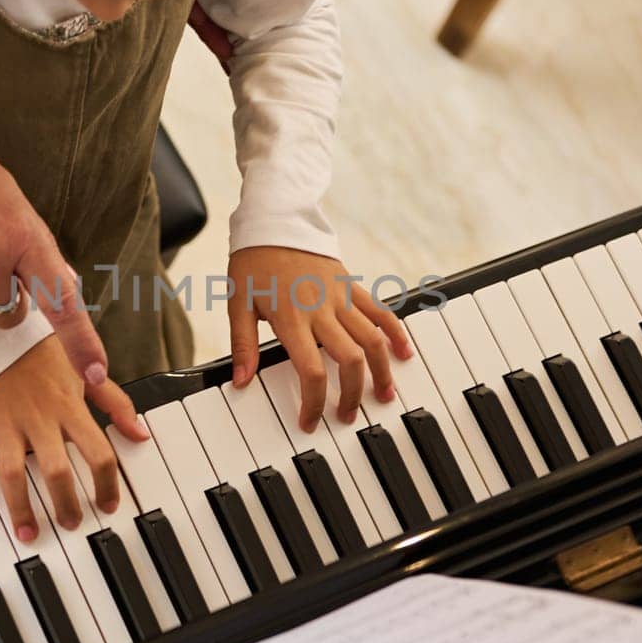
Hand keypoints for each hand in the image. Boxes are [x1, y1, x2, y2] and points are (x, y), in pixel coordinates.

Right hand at [0, 336, 149, 540]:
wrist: (1, 330)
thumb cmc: (48, 356)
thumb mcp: (88, 375)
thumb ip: (116, 405)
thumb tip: (141, 435)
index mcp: (70, 407)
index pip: (97, 452)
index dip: (107, 483)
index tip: (109, 505)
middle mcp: (39, 418)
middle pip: (55, 470)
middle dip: (64, 503)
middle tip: (71, 525)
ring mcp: (7, 423)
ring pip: (11, 473)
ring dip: (20, 508)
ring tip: (28, 534)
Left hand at [227, 247, 411, 431]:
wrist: (274, 221)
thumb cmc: (253, 263)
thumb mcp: (237, 303)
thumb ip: (242, 345)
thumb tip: (241, 382)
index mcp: (291, 318)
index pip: (311, 370)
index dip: (314, 402)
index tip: (310, 421)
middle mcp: (321, 310)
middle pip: (350, 360)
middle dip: (353, 394)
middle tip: (347, 415)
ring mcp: (341, 297)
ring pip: (373, 339)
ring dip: (382, 371)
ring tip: (385, 394)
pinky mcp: (352, 286)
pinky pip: (380, 312)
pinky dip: (395, 333)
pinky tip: (404, 352)